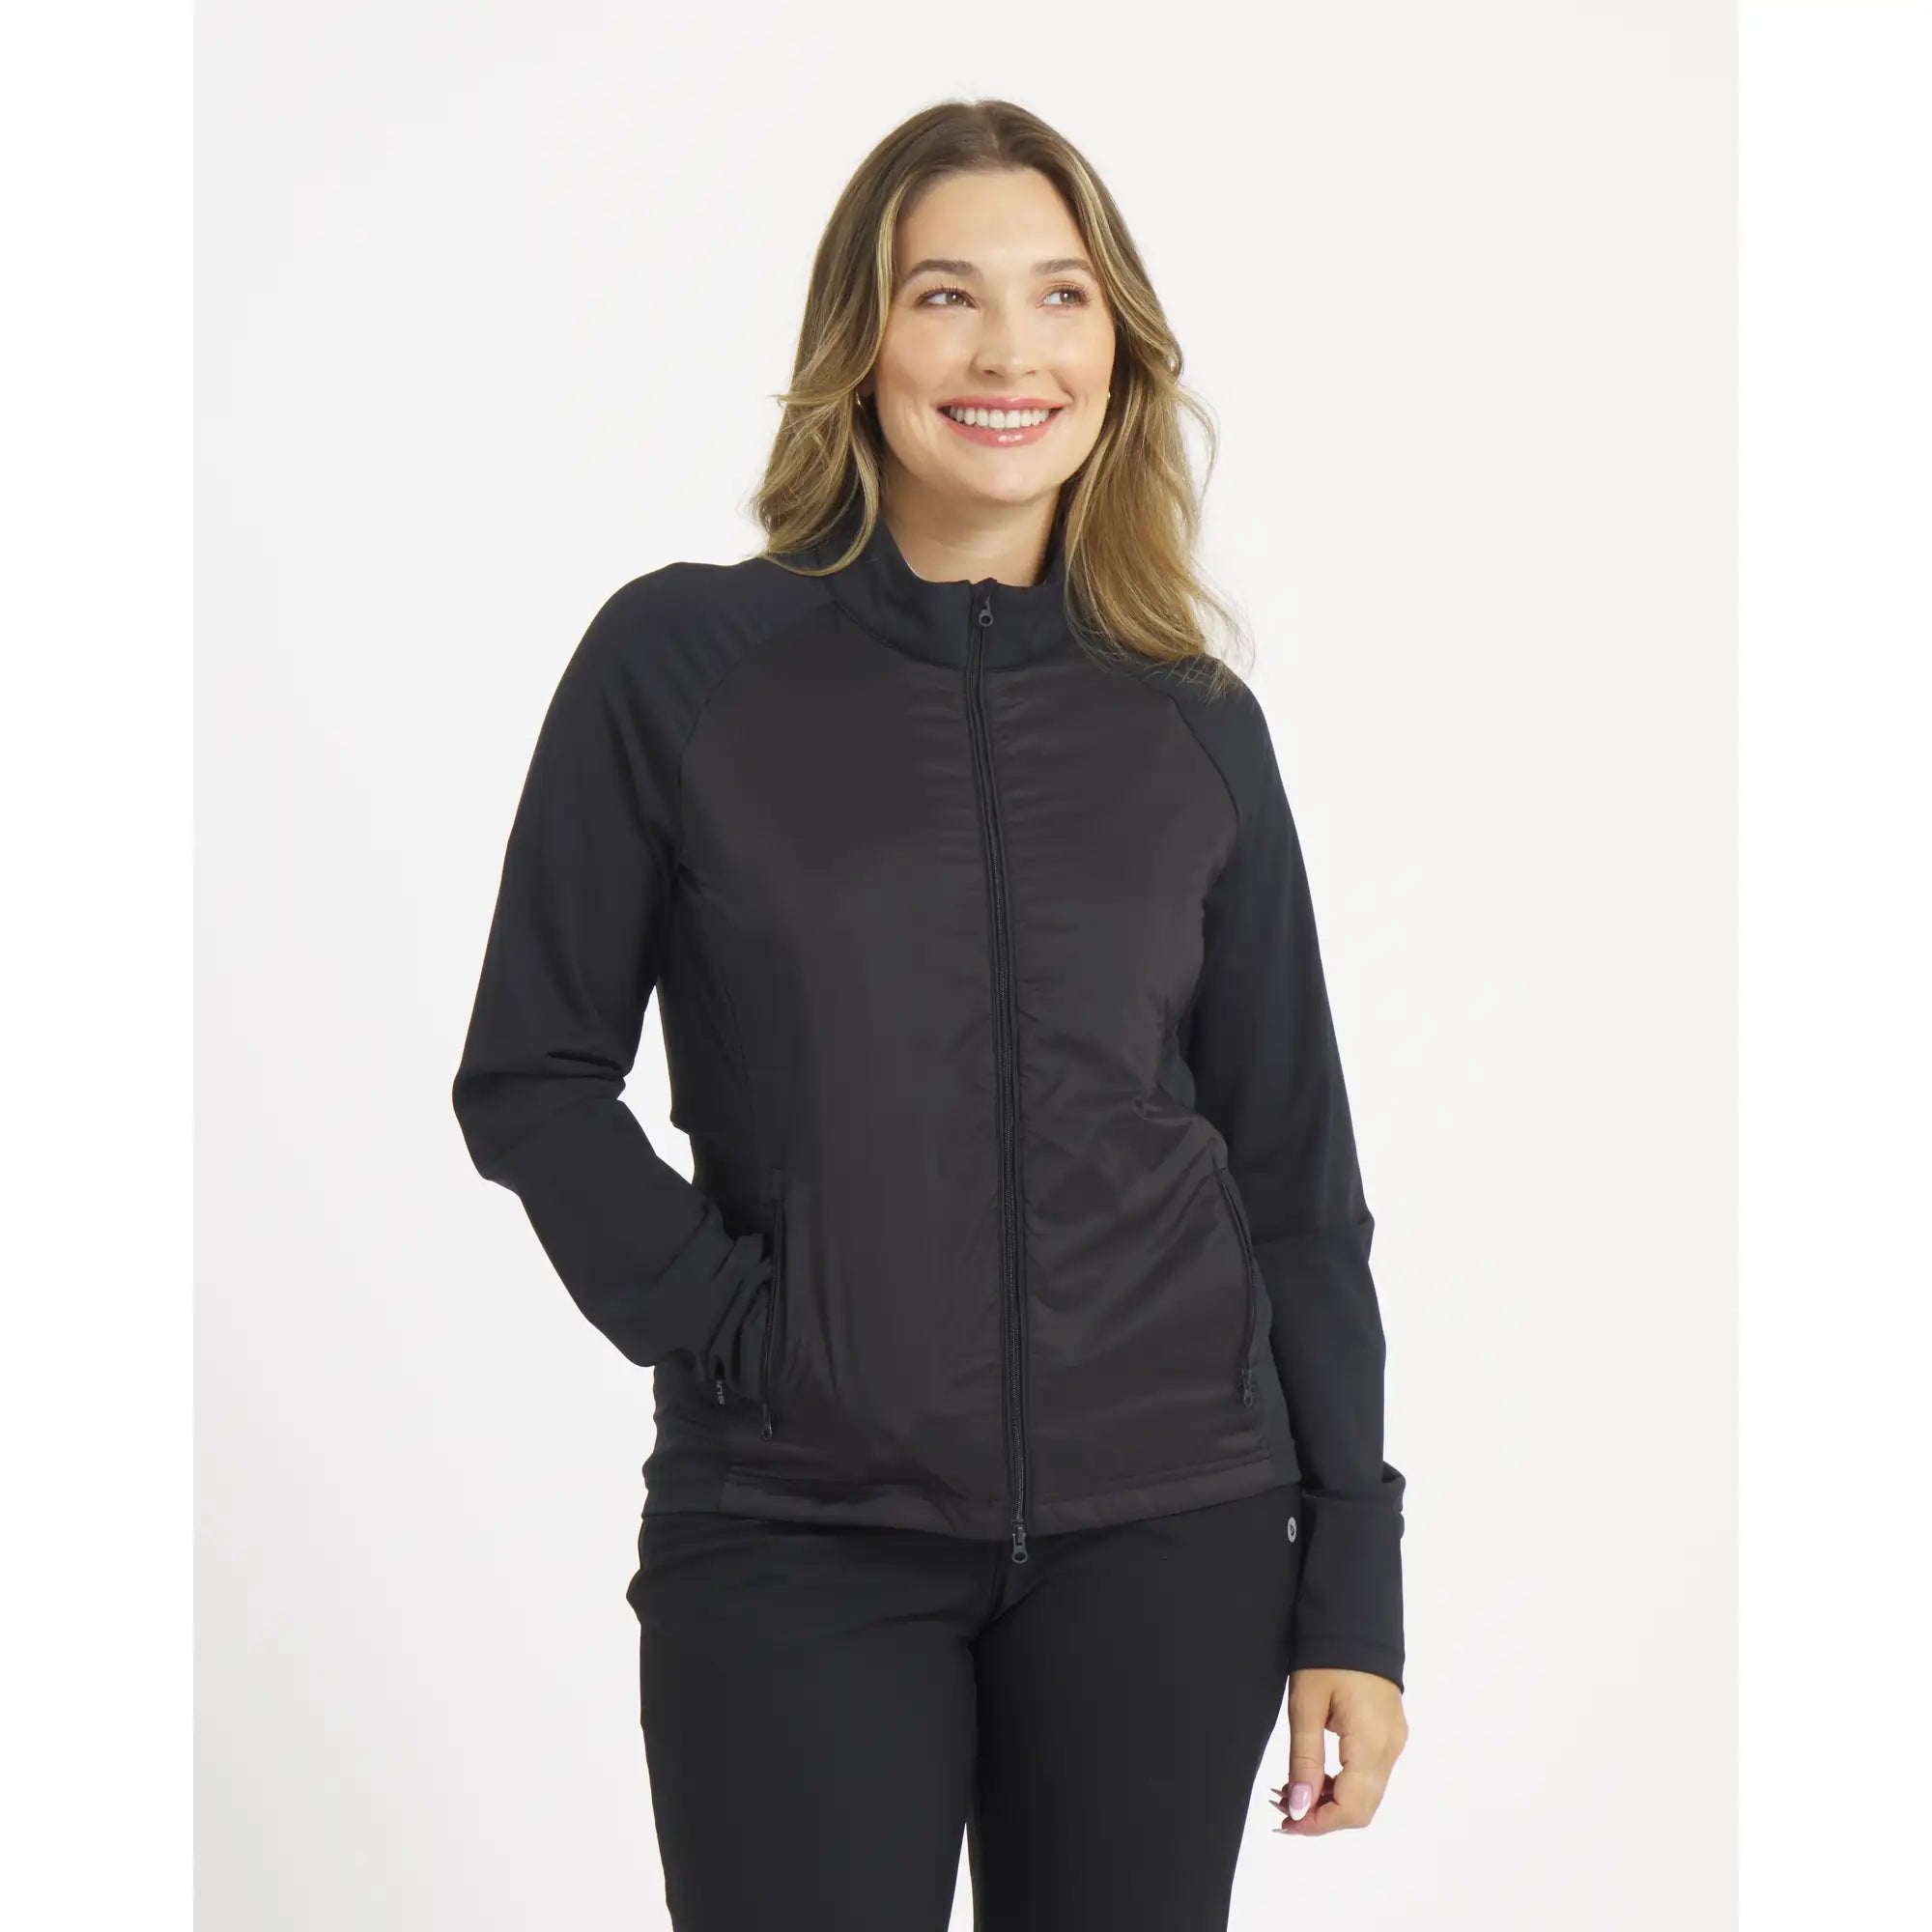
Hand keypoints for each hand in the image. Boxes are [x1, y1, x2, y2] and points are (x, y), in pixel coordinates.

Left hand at [1269, 1668, 1406, 1835]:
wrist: (1354, 1618)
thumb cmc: (1326, 1655)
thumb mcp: (1306, 1705)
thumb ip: (1304, 1759)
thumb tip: (1299, 1808)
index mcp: (1371, 1742)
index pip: (1351, 1808)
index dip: (1317, 1823)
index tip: (1284, 1821)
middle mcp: (1390, 1748)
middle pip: (1361, 1808)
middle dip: (1321, 1815)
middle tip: (1282, 1804)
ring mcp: (1393, 1741)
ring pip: (1366, 1794)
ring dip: (1330, 1801)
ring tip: (1291, 1788)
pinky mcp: (1389, 1734)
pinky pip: (1369, 1775)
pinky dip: (1342, 1783)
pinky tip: (1314, 1773)